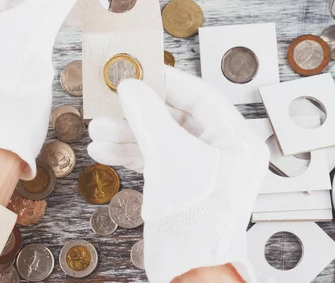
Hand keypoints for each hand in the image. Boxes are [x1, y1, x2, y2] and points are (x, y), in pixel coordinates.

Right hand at [88, 67, 268, 281]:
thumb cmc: (193, 216)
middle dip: (140, 113)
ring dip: (129, 134)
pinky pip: (158, 161)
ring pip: (163, 140)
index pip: (202, 97)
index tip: (140, 71)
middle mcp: (224, 153)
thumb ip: (149, 116)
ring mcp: (203, 171)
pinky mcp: (184, 187)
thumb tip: (130, 86)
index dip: (168, 82)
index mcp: (237, 141)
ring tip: (97, 131)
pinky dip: (131, 155)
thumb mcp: (168, 156)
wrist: (189, 271)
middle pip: (178, 118)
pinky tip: (104, 151)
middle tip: (111, 100)